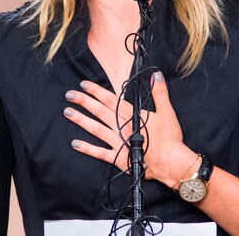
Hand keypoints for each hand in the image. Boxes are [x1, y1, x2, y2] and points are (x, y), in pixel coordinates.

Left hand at [63, 71, 196, 186]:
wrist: (171, 163)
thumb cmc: (170, 138)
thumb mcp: (167, 111)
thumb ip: (159, 92)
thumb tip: (156, 75)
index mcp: (132, 115)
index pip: (111, 100)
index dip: (96, 91)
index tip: (84, 84)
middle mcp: (122, 127)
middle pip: (100, 111)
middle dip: (84, 102)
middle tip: (69, 95)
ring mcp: (119, 143)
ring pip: (96, 129)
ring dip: (81, 120)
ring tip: (67, 113)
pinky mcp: (119, 158)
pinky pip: (100, 153)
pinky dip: (87, 148)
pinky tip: (75, 143)